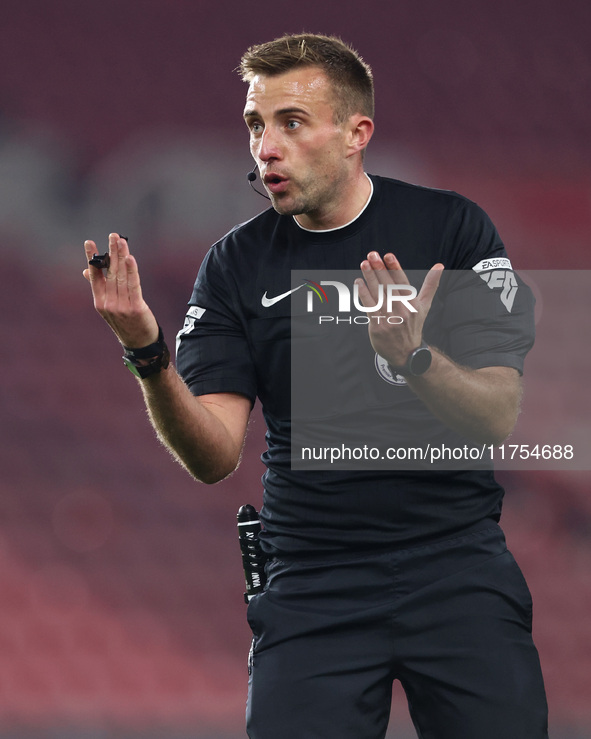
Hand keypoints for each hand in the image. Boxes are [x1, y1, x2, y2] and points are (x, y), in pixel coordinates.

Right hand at [83, 233, 158, 347]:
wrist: (139, 343)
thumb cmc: (125, 322)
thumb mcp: (108, 307)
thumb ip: (100, 288)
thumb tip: (86, 270)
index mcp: (99, 301)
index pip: (94, 275)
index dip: (92, 258)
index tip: (89, 242)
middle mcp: (108, 303)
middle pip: (110, 272)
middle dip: (112, 252)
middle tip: (113, 235)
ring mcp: (121, 306)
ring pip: (121, 276)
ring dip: (122, 257)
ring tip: (122, 241)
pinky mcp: (136, 308)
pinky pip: (133, 285)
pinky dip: (132, 271)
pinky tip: (130, 258)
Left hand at [355, 252, 443, 366]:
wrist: (406, 353)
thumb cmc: (413, 325)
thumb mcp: (424, 306)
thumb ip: (430, 285)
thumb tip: (440, 266)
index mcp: (412, 304)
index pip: (402, 282)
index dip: (395, 268)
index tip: (388, 255)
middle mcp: (401, 310)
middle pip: (388, 286)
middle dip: (379, 269)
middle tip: (371, 255)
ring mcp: (389, 319)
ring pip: (377, 294)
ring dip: (369, 278)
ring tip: (364, 264)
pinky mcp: (377, 326)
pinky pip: (369, 307)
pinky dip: (363, 294)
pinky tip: (358, 282)